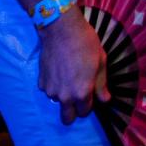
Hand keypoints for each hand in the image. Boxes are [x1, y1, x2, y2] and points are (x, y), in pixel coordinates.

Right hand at [37, 8, 109, 124]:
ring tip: (66, 79)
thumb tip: (104, 99)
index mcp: (82, 93)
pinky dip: (52, 84)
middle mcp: (64, 95)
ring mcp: (50, 88)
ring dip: (61, 95)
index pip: (84, 111)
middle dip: (72, 113)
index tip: (89, 97)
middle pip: (66, 116)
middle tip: (75, 100)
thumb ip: (101, 85)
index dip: (88, 105)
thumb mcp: (100, 63)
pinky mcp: (40, 80)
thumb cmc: (85, 44)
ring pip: (56, 100)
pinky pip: (47, 89)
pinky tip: (57, 72)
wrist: (61, 29)